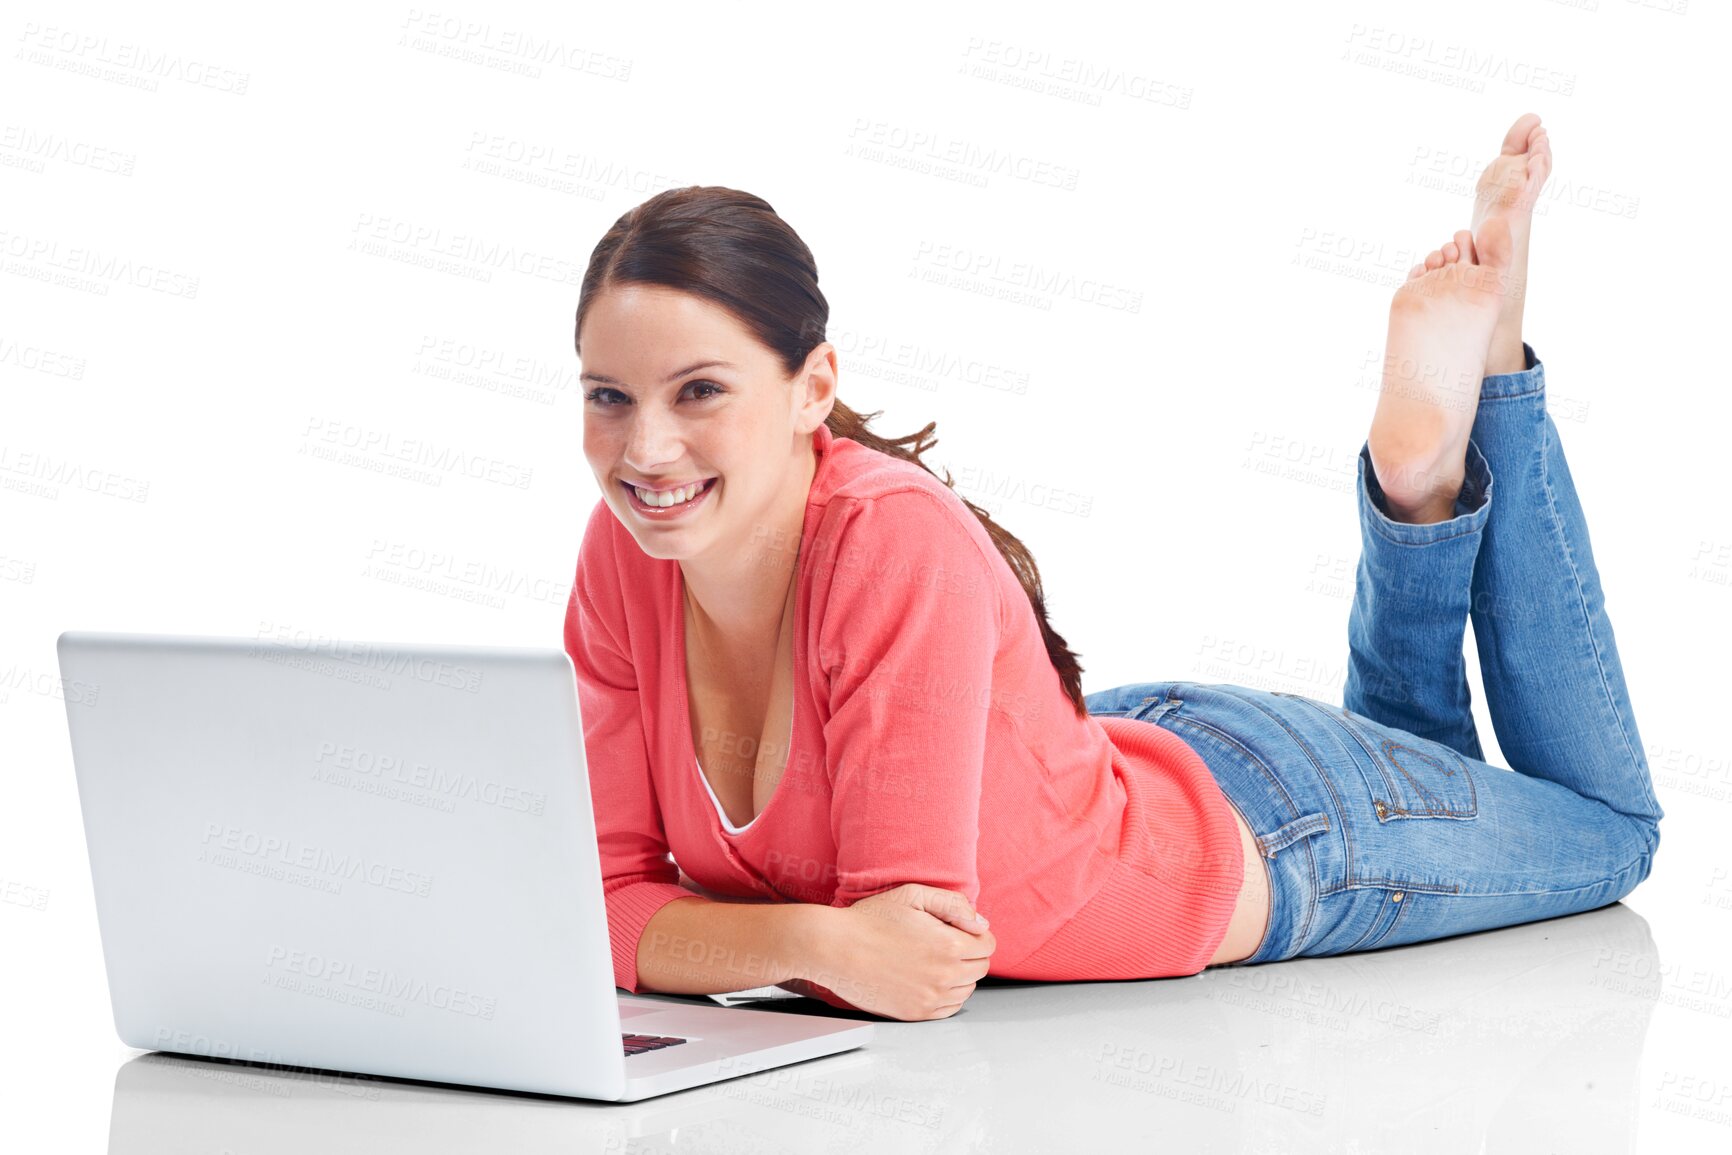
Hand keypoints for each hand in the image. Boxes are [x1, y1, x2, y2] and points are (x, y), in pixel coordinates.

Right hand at [817, 884, 995, 1020]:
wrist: (835, 948)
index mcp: (948, 945)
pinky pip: (949, 1008)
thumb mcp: (913, 895)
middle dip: (970, 954)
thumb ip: (953, 904)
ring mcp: (930, 998)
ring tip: (933, 961)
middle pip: (981, 968)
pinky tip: (928, 979)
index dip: (976, 934)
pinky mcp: (915, 1013)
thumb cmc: (870, 919)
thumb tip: (980, 923)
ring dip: (959, 976)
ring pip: (967, 990)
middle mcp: (944, 976)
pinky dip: (947, 995)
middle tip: (945, 944)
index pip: (988, 945)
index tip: (959, 930)